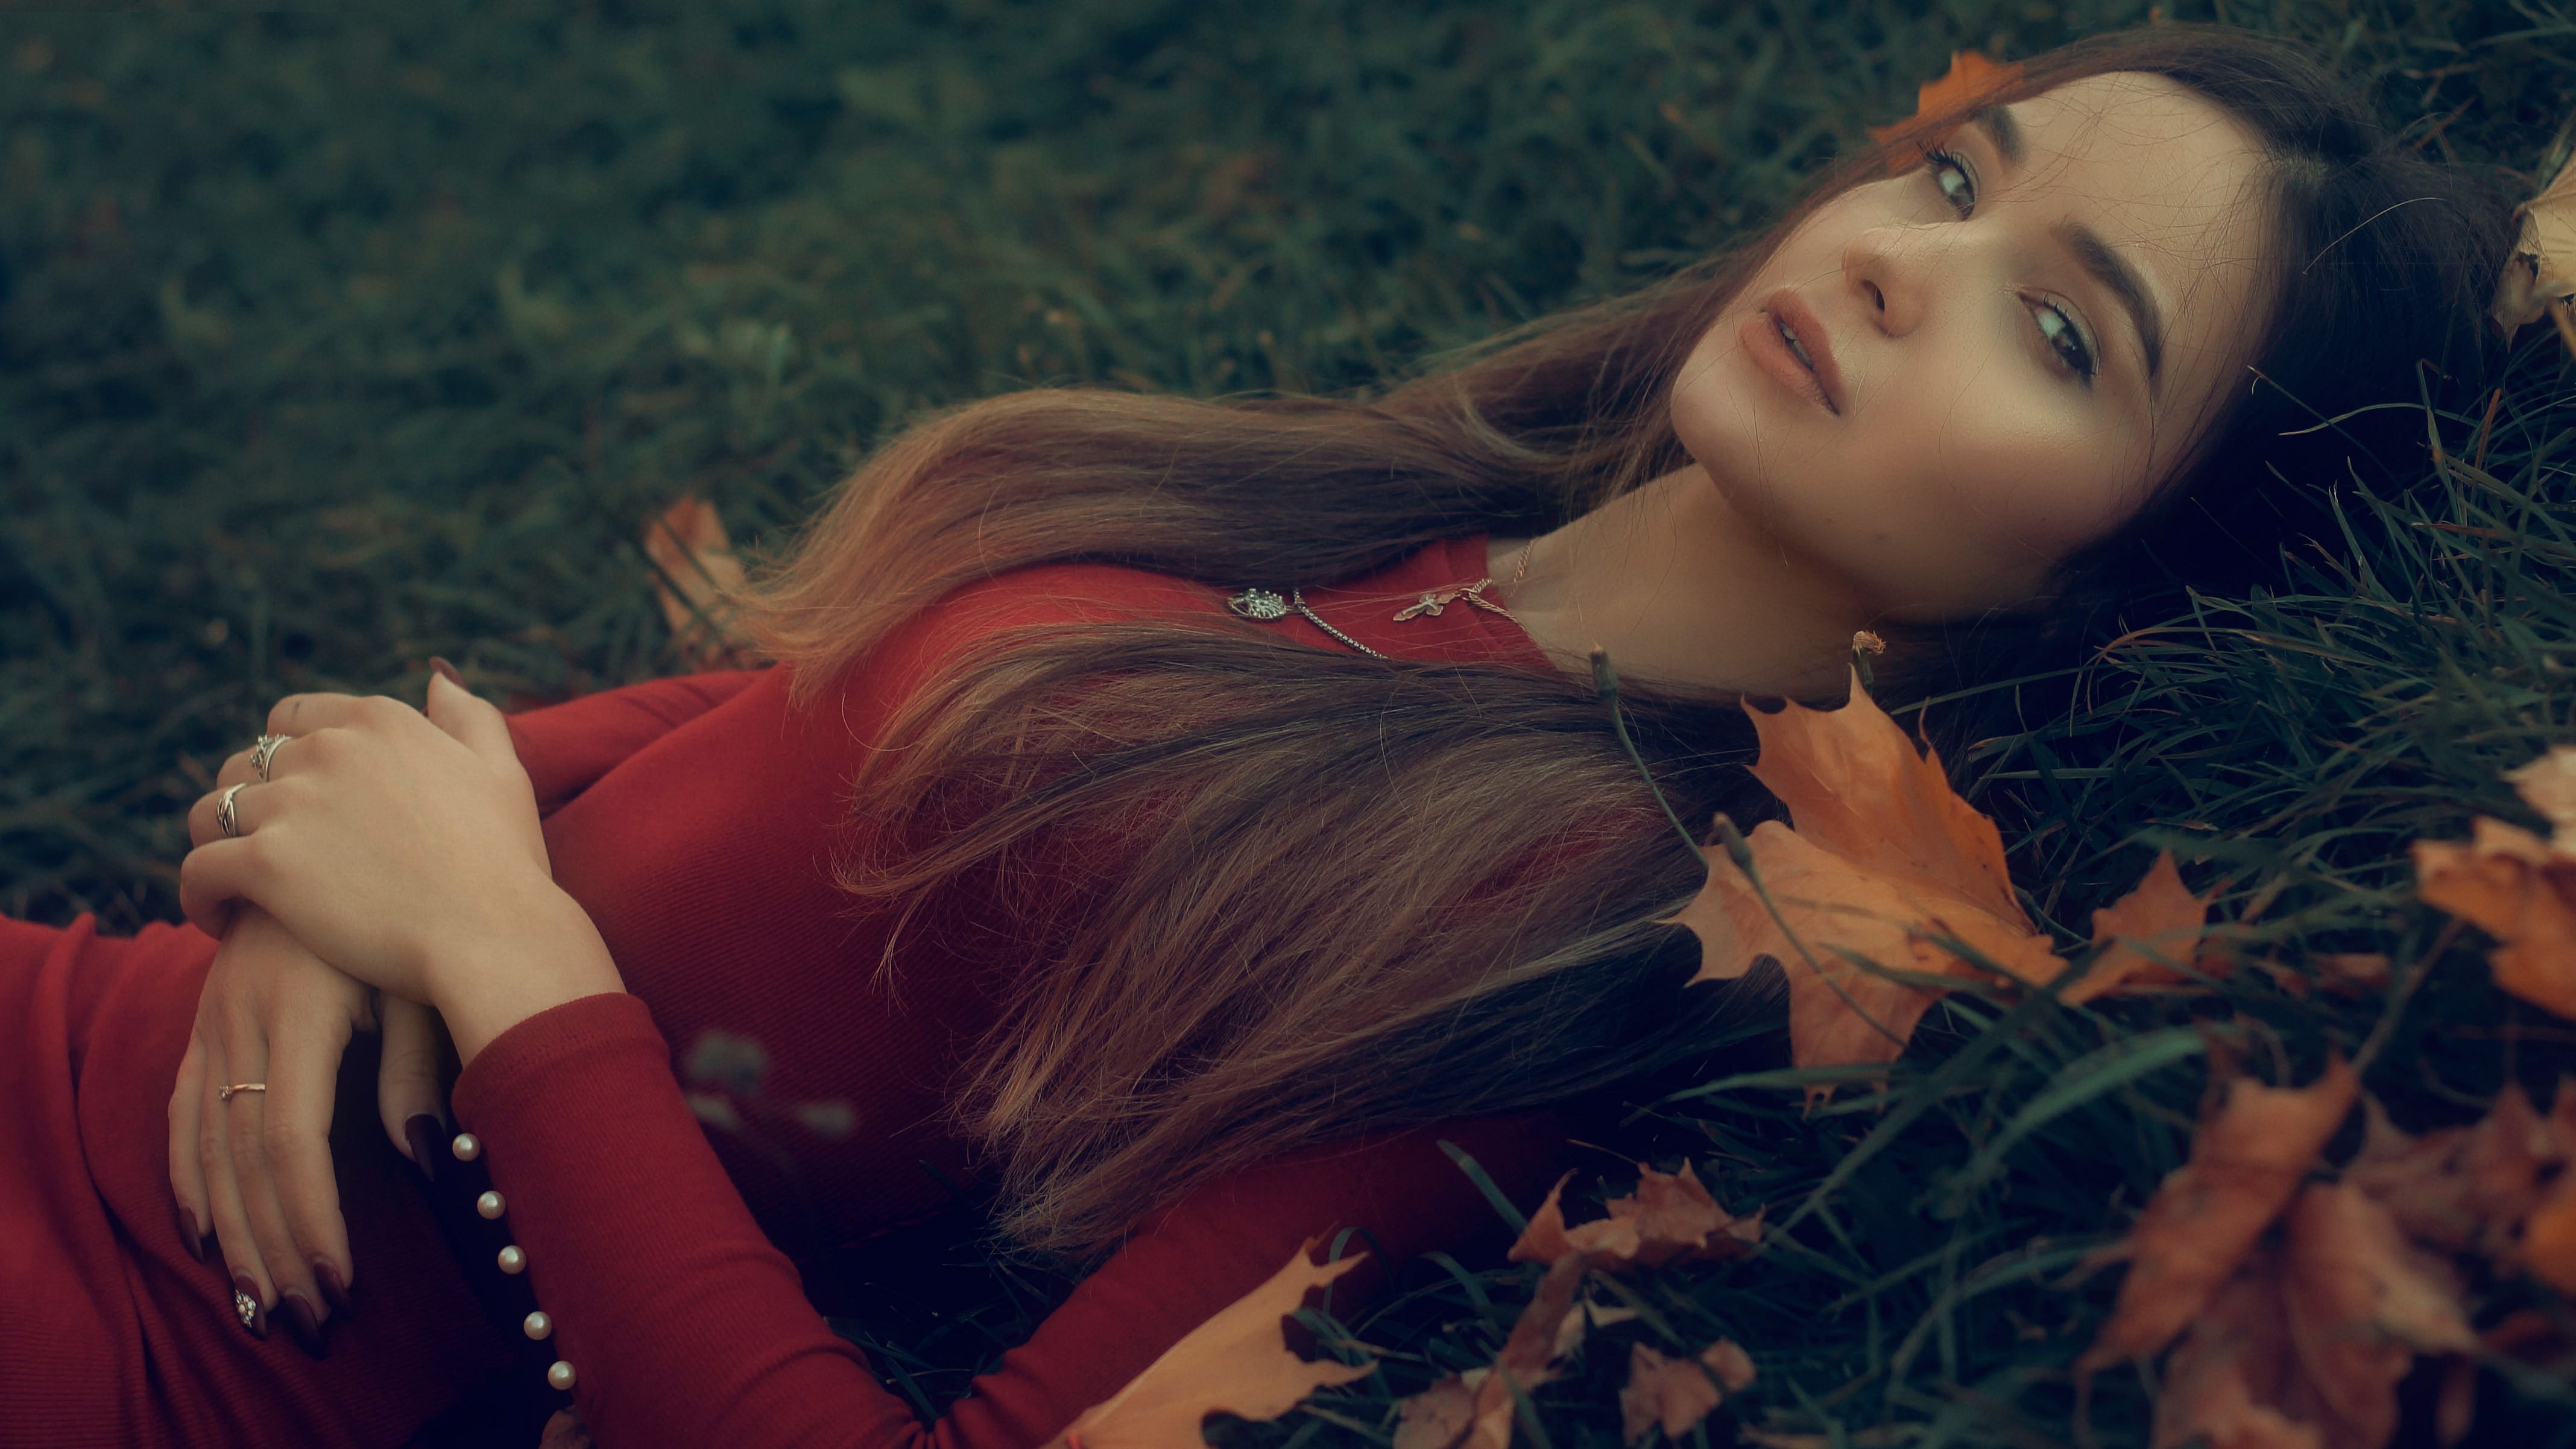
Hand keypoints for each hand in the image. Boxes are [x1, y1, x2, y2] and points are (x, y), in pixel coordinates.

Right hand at [166, 905, 455, 1353]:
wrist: (344, 836)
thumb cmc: (412, 913)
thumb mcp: (425, 978)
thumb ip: (422, 1064)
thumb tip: (426, 1158)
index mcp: (300, 1012)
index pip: (292, 1143)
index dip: (311, 1221)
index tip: (338, 1283)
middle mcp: (241, 1021)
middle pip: (241, 1162)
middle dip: (273, 1251)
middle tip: (306, 1321)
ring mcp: (213, 1022)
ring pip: (203, 1149)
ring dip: (230, 1235)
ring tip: (261, 1306)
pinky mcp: (203, 1023)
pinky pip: (181, 1114)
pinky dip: (188, 1183)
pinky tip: (204, 1237)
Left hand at [180, 675, 572, 1008]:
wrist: (492, 934)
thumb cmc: (504, 861)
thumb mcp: (501, 770)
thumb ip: (468, 717)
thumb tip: (437, 679)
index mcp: (379, 721)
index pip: (291, 717)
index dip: (285, 755)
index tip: (298, 796)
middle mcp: (328, 750)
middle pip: (245, 763)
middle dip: (249, 802)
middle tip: (266, 848)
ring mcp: (292, 804)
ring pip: (210, 812)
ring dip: (214, 844)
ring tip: (232, 883)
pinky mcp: (265, 863)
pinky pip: (197, 869)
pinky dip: (198, 895)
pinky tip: (217, 918)